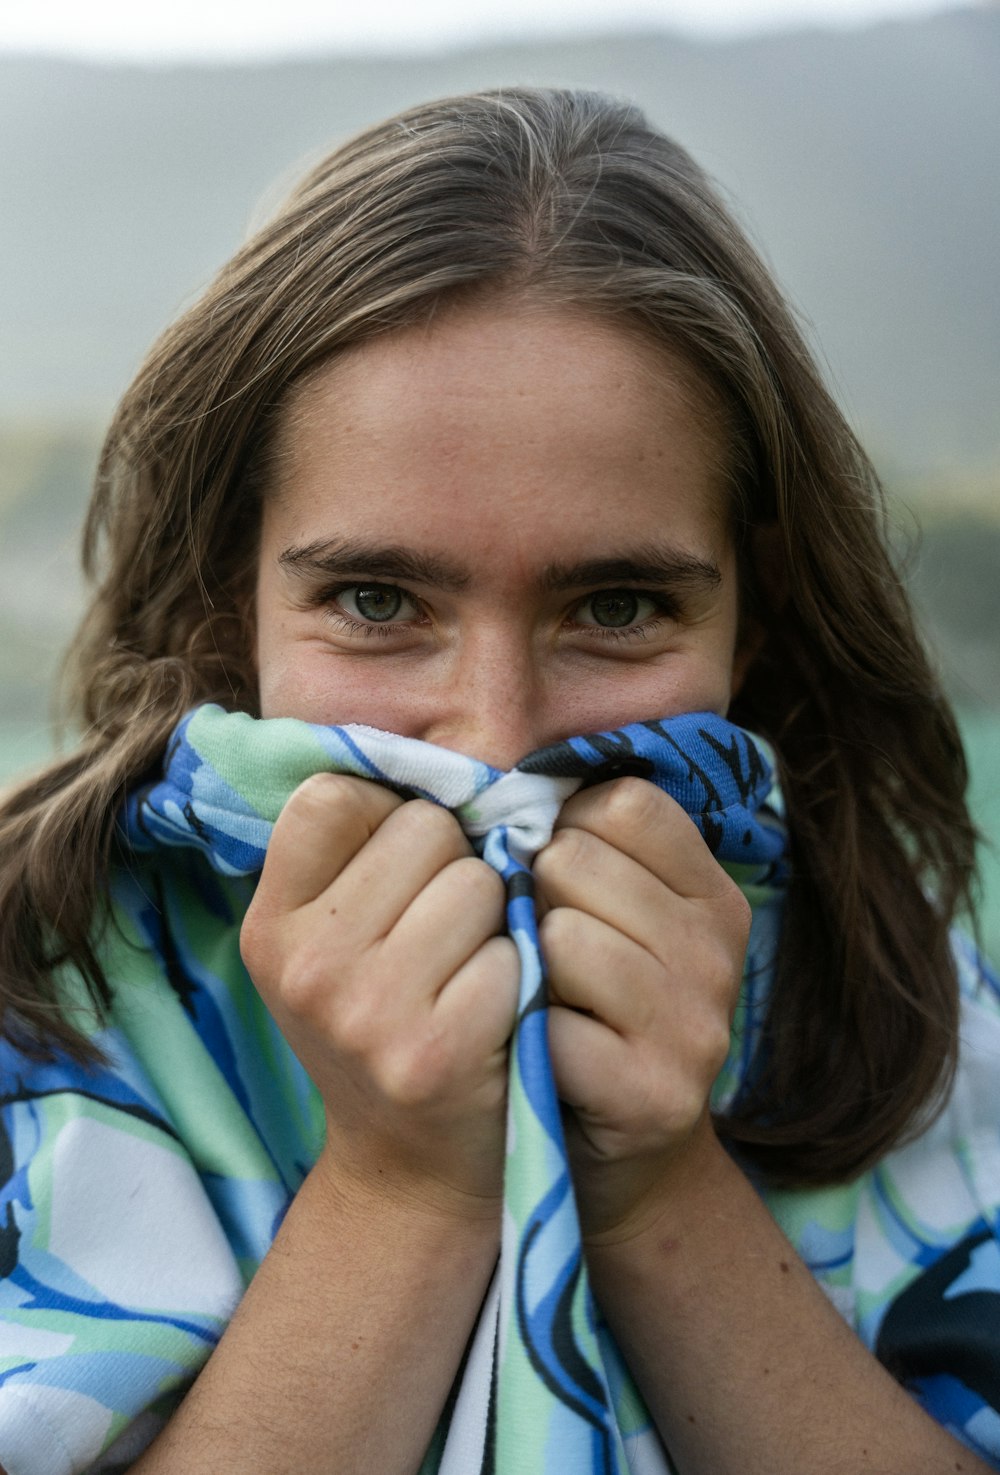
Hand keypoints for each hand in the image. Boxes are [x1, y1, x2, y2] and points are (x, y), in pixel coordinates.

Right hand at [240, 774, 518, 1218]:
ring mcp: (364, 1011)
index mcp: (270, 923)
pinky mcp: (435, 1051)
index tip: (402, 873)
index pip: (335, 795)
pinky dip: (520, 975)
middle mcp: (303, 964)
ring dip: (496, 919)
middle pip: (425, 828)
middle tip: (445, 937)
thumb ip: (355, 854)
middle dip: (455, 867)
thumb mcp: (333, 944)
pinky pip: (513, 951)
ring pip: (478, 881)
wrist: (411, 1169)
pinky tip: (496, 1015)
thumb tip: (425, 755)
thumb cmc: (386, 1025)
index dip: (389, 820)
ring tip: (471, 972)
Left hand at [532, 777, 750, 1240]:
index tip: (554, 878)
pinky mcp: (658, 1096)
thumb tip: (521, 765)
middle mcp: (719, 952)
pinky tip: (540, 1058)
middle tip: (542, 955)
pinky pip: (549, 1027)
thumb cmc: (588, 1011)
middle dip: (534, 899)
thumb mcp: (613, 918)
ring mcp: (696, 1027)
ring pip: (563, 938)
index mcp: (713, 894)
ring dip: (526, 971)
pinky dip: (524, 1040)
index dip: (565, 827)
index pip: (624, 802)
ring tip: (541, 1003)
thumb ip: (587, 843)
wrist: (614, 1158)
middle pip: (578, 860)